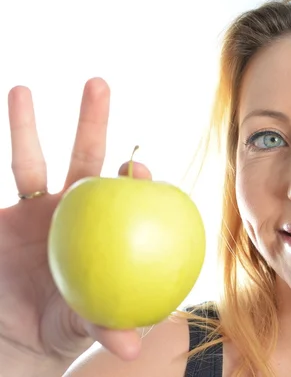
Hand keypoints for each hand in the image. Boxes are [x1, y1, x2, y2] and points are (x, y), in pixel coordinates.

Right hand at [0, 78, 149, 371]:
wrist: (16, 333)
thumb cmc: (60, 327)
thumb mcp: (82, 325)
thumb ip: (106, 327)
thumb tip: (136, 346)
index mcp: (103, 226)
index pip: (124, 191)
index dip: (135, 174)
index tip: (138, 168)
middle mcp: (73, 209)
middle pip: (84, 156)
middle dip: (93, 120)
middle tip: (99, 83)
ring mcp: (34, 208)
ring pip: (30, 158)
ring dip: (27, 125)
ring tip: (22, 89)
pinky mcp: (1, 215)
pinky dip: (0, 151)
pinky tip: (2, 112)